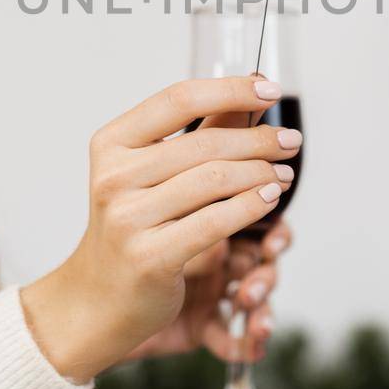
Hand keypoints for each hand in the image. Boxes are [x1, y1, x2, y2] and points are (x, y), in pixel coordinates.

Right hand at [20, 76, 300, 381]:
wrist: (98, 298)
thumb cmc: (131, 228)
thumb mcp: (150, 173)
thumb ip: (197, 134)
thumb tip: (248, 95)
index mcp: (111, 144)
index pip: (178, 99)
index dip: (231, 89)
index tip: (269, 89)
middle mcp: (113, 177)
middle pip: (205, 143)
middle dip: (259, 140)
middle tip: (290, 142)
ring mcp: (128, 218)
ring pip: (216, 180)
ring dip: (262, 172)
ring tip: (283, 174)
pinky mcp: (150, 257)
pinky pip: (215, 221)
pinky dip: (251, 205)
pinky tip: (268, 198)